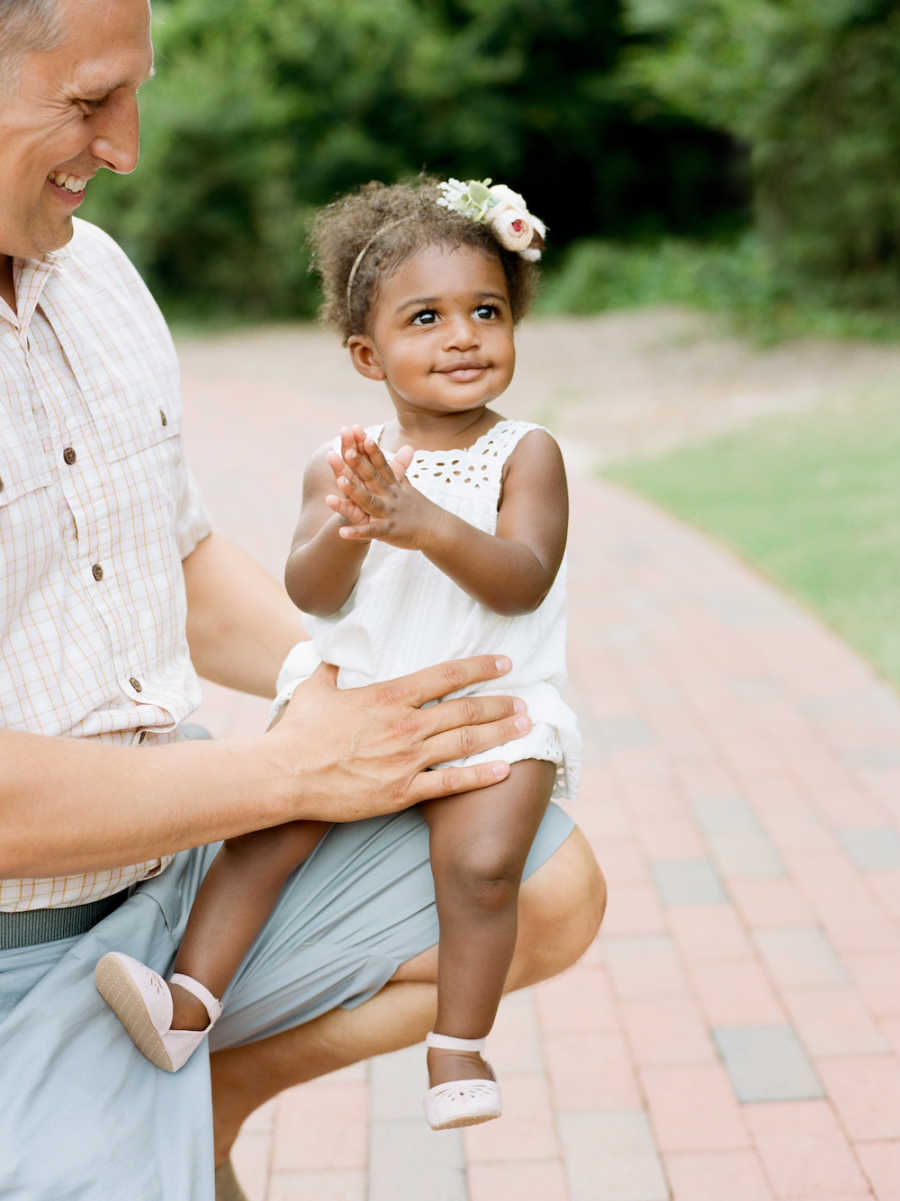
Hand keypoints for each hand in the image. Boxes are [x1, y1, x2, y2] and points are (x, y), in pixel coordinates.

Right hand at [267, 654, 531, 819]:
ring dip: (500, 733)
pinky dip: (481, 776)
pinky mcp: (401, 792)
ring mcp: (406, 760)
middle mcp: (405, 725)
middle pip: (465, 709)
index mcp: (388, 696)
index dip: (479, 667)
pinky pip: (450, 784)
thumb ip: (331, 666)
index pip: (445, 675)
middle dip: (499, 703)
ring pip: (465, 742)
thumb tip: (332, 648)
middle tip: (525, 701)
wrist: (284, 775)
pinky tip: (505, 769)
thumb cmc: (298, 731)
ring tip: (525, 726)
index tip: (504, 662)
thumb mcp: (315, 688)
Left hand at [326, 430, 435, 548]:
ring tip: (340, 482)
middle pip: (374, 478)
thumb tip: (407, 447)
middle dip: (360, 465)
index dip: (372, 450)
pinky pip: (370, 532)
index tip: (362, 435)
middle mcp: (391, 496)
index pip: (382, 464)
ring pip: (370, 501)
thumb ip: (401, 468)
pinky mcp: (388, 532)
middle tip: (348, 451)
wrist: (438, 530)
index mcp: (394, 485)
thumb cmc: (420, 508)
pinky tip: (341, 532)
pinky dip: (357, 532)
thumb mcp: (409, 486)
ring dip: (355, 492)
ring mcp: (390, 513)